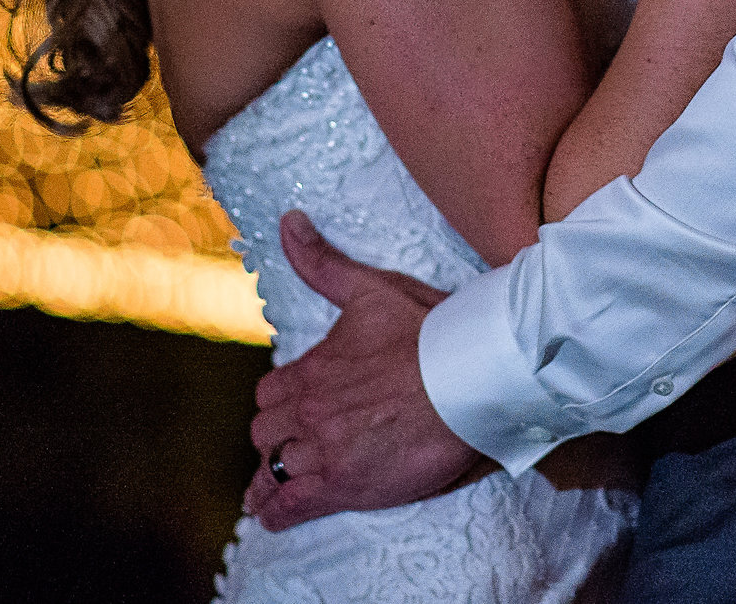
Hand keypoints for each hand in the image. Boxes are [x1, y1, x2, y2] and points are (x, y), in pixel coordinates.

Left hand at [244, 212, 484, 530]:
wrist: (468, 376)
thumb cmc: (429, 331)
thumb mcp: (370, 290)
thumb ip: (323, 262)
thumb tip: (287, 221)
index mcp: (312, 367)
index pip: (271, 391)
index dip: (280, 402)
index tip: (293, 409)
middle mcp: (308, 409)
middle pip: (267, 431)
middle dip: (277, 438)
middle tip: (293, 448)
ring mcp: (321, 449)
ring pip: (273, 468)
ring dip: (272, 477)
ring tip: (270, 488)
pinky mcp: (342, 483)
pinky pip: (290, 505)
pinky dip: (276, 512)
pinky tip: (272, 515)